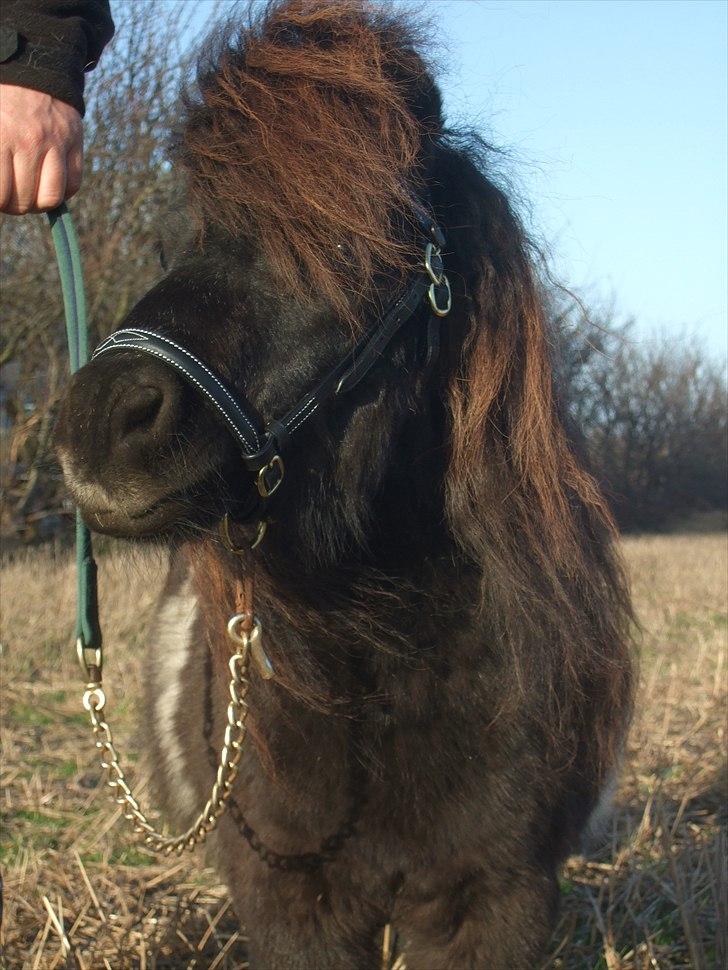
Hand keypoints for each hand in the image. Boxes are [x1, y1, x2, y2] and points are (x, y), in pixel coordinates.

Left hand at [0, 85, 82, 213]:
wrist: (30, 63)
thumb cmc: (0, 99)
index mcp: (1, 135)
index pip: (1, 193)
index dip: (0, 202)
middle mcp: (30, 142)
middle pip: (25, 200)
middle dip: (15, 205)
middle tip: (11, 198)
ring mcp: (56, 143)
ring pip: (51, 198)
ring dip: (38, 204)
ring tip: (30, 197)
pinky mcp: (75, 143)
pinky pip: (73, 185)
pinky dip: (61, 193)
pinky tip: (48, 184)